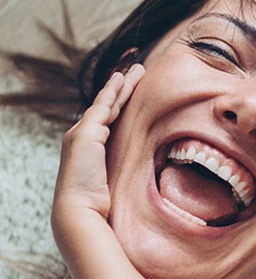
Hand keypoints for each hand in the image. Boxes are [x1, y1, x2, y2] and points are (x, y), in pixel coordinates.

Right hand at [53, 64, 143, 226]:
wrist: (80, 210)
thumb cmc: (101, 203)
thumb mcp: (119, 182)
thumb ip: (128, 171)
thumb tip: (152, 173)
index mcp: (92, 147)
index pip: (110, 118)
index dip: (122, 102)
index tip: (134, 88)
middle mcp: (84, 136)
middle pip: (108, 105)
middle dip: (122, 87)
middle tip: (136, 69)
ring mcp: (82, 133)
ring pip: (107, 102)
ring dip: (121, 84)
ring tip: (135, 68)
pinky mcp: (85, 134)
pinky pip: (103, 107)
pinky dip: (112, 91)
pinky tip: (121, 79)